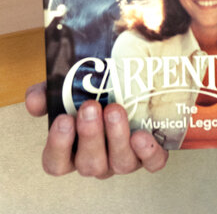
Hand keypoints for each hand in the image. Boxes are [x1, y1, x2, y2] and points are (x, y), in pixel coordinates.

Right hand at [25, 83, 167, 176]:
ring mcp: (123, 159)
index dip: (58, 146)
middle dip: (89, 135)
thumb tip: (34, 99)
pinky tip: (142, 135)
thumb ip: (48, 92)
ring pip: (118, 163)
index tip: (63, 119)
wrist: (137, 84)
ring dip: (116, 137)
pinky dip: (148, 152)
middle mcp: (97, 159)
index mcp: (73, 149)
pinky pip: (151, 163)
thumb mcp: (68, 87)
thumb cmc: (98, 92)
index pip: (56, 163)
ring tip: (115, 110)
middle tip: (90, 107)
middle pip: (88, 163)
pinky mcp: (150, 154)